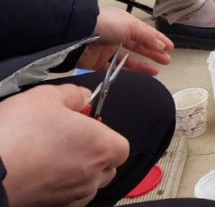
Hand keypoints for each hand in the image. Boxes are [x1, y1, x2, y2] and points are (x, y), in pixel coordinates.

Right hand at [0, 85, 128, 206]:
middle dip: (95, 153)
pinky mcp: (54, 206)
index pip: (121, 146)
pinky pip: (70, 198)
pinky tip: (44, 174)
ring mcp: (73, 195)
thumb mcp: (44, 97)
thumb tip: (83, 96)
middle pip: (108, 166)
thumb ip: (72, 94)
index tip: (86, 126)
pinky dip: (64, 187)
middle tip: (69, 139)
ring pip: (89, 184)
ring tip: (53, 156)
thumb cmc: (17, 135)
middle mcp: (92, 175)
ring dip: (80, 171)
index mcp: (100, 146)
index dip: (105, 134)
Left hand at [78, 7, 172, 75]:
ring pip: (129, 59)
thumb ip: (147, 36)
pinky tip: (137, 76)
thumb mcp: (130, 26)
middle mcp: (117, 36)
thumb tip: (160, 45)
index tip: (170, 47)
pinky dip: (127, 73)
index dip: (159, 40)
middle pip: (139, 46)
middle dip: (153, 53)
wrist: (77, 34)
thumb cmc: (103, 24)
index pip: (146, 33)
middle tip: (166, 61)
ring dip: (143, 65)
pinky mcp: (98, 63)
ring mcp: (108, 50)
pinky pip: (116, 69)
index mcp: (125, 24)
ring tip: (156, 72)